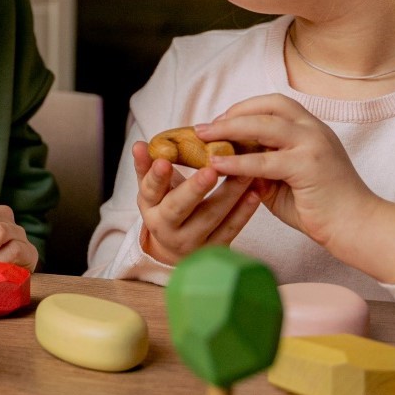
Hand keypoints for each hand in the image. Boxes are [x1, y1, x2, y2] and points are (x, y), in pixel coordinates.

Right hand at [132, 140, 260, 264]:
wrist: (176, 249)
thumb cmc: (166, 206)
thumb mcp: (152, 190)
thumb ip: (147, 166)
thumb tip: (139, 144)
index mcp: (150, 208)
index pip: (150, 190)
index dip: (156, 177)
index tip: (164, 161)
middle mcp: (167, 228)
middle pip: (179, 208)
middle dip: (195, 189)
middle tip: (211, 169)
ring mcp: (192, 242)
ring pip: (210, 217)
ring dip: (230, 194)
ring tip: (245, 172)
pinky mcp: (214, 249)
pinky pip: (230, 229)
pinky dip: (244, 212)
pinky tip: (255, 193)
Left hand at [199, 94, 394, 282]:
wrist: (358, 226)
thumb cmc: (322, 207)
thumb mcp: (285, 182)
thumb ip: (262, 168)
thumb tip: (228, 162)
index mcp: (311, 128)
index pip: (274, 104)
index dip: (244, 108)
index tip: (220, 121)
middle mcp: (313, 129)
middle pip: (268, 106)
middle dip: (231, 114)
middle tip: (204, 128)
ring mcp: (313, 144)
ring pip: (264, 125)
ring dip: (229, 129)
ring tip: (203, 138)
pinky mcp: (308, 166)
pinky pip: (265, 160)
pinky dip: (238, 161)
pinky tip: (217, 165)